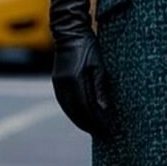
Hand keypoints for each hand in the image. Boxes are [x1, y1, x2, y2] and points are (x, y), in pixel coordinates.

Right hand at [48, 0, 113, 137]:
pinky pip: (65, 103)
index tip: (109, 130)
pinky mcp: (57, 82)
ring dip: (81, 121)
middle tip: (104, 134)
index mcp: (74, 80)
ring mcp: (58, 84)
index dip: (97, 121)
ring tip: (94, 130)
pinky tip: (82, 117)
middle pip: (77, 112)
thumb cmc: (88, 45)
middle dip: (90, 125)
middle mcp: (63, 85)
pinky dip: (74, 113)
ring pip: (69, 110)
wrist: (68, 31)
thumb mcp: (99, 65)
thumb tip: (103, 110)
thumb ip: (100, 88)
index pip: (87, 108)